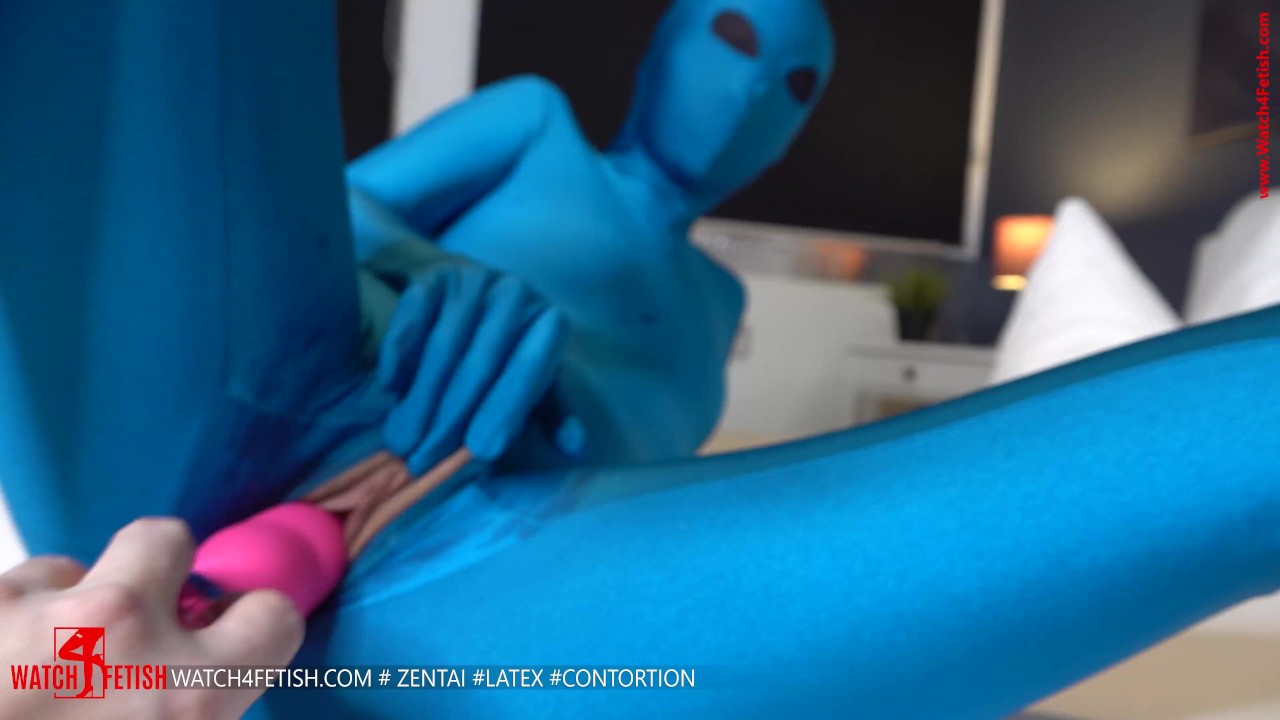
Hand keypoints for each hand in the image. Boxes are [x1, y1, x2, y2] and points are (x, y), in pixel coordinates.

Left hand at [0, 519, 303, 719]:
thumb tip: (188, 705)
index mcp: (184, 699)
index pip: (270, 617)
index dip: (249, 627)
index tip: (225, 639)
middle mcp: (118, 633)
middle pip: (166, 540)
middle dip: (151, 572)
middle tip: (120, 628)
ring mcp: (25, 610)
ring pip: (61, 564)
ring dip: (49, 608)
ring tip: (14, 670)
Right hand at [377, 259, 566, 474]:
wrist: (473, 292)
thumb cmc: (511, 351)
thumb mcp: (537, 381)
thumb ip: (554, 412)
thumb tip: (577, 449)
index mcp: (548, 324)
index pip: (528, 371)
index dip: (504, 411)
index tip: (480, 452)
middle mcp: (516, 294)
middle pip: (480, 365)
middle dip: (451, 419)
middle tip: (426, 460)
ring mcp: (473, 279)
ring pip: (443, 347)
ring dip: (420, 399)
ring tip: (402, 440)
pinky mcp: (434, 275)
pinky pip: (412, 316)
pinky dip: (399, 354)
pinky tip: (390, 389)